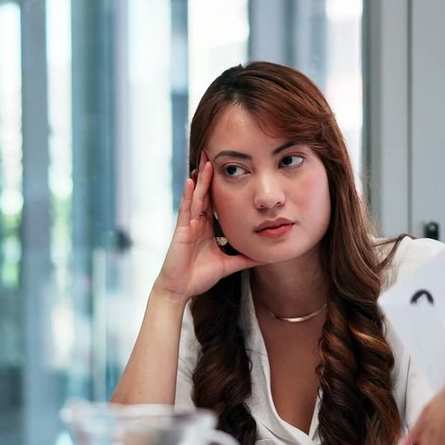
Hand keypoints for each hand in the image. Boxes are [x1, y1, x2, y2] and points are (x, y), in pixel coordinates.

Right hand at [154, 155, 260, 301]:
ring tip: (206, 160)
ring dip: (201, 179)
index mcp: (207, 228)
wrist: (180, 290)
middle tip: (215, 154)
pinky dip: (188, 194)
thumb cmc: (198, 277)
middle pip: (205, 194)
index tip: (229, 170)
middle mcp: (197, 222)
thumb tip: (264, 257)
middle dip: (210, 175)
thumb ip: (244, 259)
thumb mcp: (228, 265)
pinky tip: (191, 180)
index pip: (215, 202)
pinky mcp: (181, 230)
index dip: (220, 186)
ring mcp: (188, 225)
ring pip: (196, 197)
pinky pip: (186, 209)